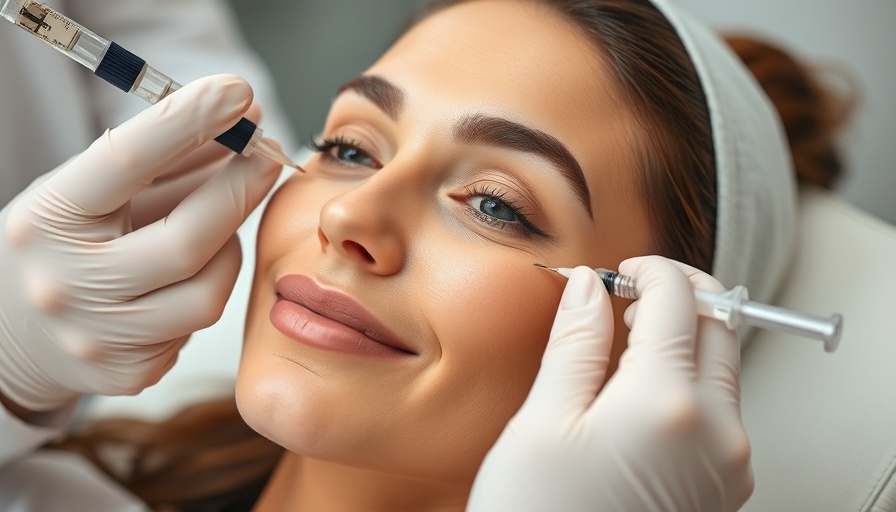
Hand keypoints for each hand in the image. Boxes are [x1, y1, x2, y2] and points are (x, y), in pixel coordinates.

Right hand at [0, 75, 282, 411]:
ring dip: (228, 247)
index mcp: (47, 219)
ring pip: (207, 290)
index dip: (189, 121)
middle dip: (240, 188)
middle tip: (268, 153)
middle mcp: (66, 282)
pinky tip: (186, 274)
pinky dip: (205, 288)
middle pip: (187, 238)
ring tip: (219, 222)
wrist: (11, 331)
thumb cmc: (65, 242)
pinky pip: (197, 325)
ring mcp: (97, 336)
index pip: (125, 162)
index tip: (238, 90)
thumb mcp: (91, 190)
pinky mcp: (127, 372)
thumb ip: (165, 157)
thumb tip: (244, 118)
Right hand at [468, 256, 752, 511]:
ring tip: (625, 343)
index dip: (649, 270)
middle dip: (679, 296)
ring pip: (722, 367)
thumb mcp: (543, 424)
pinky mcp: (721, 487)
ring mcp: (727, 463)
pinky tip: (639, 390)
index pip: (680, 299)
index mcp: (668, 404)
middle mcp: (716, 431)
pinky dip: (687, 380)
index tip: (620, 271)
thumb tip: (589, 288)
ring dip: (684, 337)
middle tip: (626, 297)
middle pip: (720, 326)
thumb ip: (576, 344)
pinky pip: (718, 409)